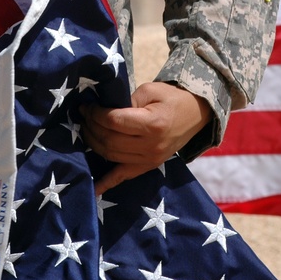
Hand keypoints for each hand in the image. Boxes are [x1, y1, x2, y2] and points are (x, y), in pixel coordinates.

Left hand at [80, 81, 211, 195]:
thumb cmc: (172, 98)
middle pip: (109, 140)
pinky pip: (123, 177)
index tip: (86, 106)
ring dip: (93, 143)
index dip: (95, 114)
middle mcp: (151, 146)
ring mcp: (150, 160)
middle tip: (83, 116)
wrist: (196, 114)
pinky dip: (106, 183)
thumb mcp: (151, 90)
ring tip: (86, 130)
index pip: (113, 121)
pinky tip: (92, 189)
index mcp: (152, 124)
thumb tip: (103, 109)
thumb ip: (127, 100)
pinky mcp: (148, 167)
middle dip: (91, 127)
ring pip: (111, 156)